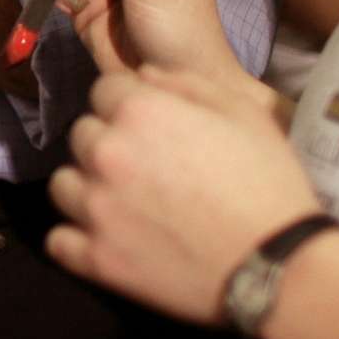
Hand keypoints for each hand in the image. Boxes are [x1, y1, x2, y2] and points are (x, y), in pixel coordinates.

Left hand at [47, 67, 318, 323]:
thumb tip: (143, 74)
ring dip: (87, 186)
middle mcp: (106, 153)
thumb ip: (185, 82)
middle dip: (109, 142)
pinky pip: (59, 241)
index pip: (104, 91)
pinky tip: (106, 236)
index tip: (153, 126)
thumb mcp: (243, 111)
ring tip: (122, 200)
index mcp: (138, 111)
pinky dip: (77, 239)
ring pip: (63, 183)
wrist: (279, 264)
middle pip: (83, 134)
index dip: (129, 105)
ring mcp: (96, 208)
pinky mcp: (97, 259)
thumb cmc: (268, 182)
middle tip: (146, 165)